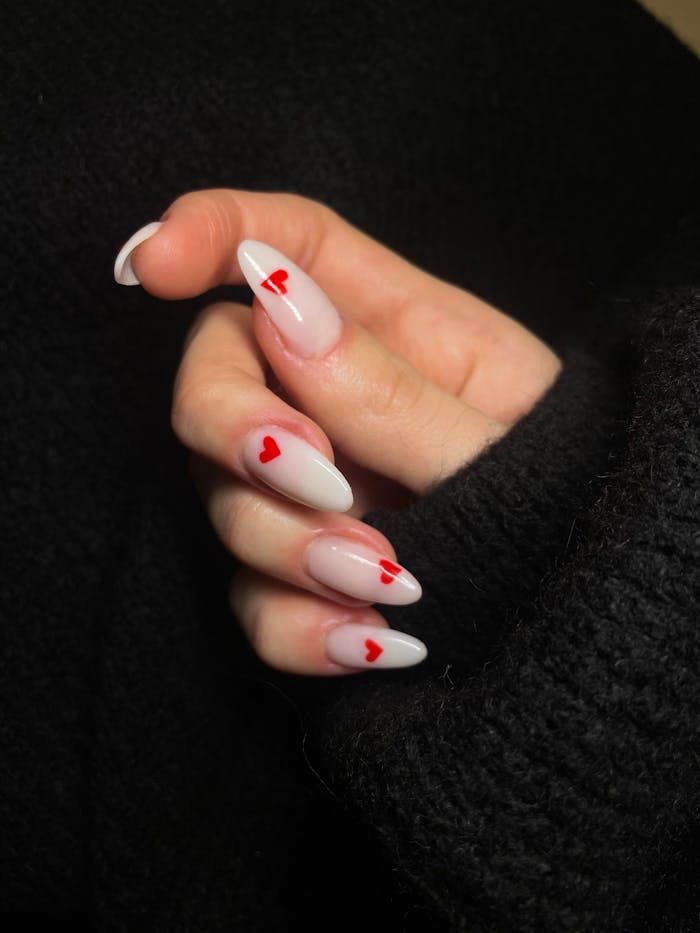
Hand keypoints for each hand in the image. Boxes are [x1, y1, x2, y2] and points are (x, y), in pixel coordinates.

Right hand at [114, 190, 560, 674]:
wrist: (586, 598)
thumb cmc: (568, 492)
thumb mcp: (507, 440)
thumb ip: (393, 388)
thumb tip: (276, 304)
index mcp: (395, 330)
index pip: (289, 247)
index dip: (212, 233)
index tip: (152, 266)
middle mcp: (332, 398)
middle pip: (216, 371)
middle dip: (236, 427)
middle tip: (319, 482)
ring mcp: (312, 488)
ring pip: (225, 498)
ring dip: (289, 546)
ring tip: (390, 582)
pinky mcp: (303, 574)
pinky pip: (255, 600)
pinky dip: (300, 629)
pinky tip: (375, 644)